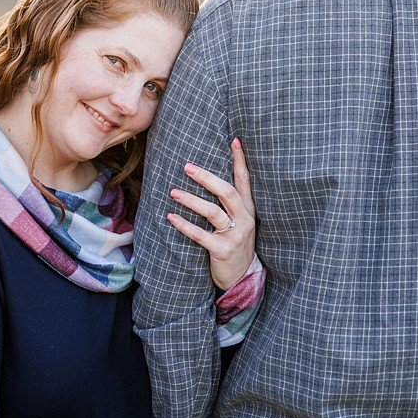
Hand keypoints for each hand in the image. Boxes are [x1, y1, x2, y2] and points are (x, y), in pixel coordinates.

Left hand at [166, 138, 257, 288]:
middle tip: (186, 166)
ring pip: (213, 212)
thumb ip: (228, 202)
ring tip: (173, 192)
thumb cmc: (234, 243)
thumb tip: (208, 175)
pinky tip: (170, 217)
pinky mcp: (223, 251)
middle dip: (206, 177)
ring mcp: (235, 235)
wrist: (242, 277)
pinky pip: (201, 236)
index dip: (240, 161)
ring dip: (191, 200)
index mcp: (247, 208)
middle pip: (227, 192)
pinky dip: (184, 225)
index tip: (235, 140)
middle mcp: (244, 219)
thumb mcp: (237, 220)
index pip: (244, 180)